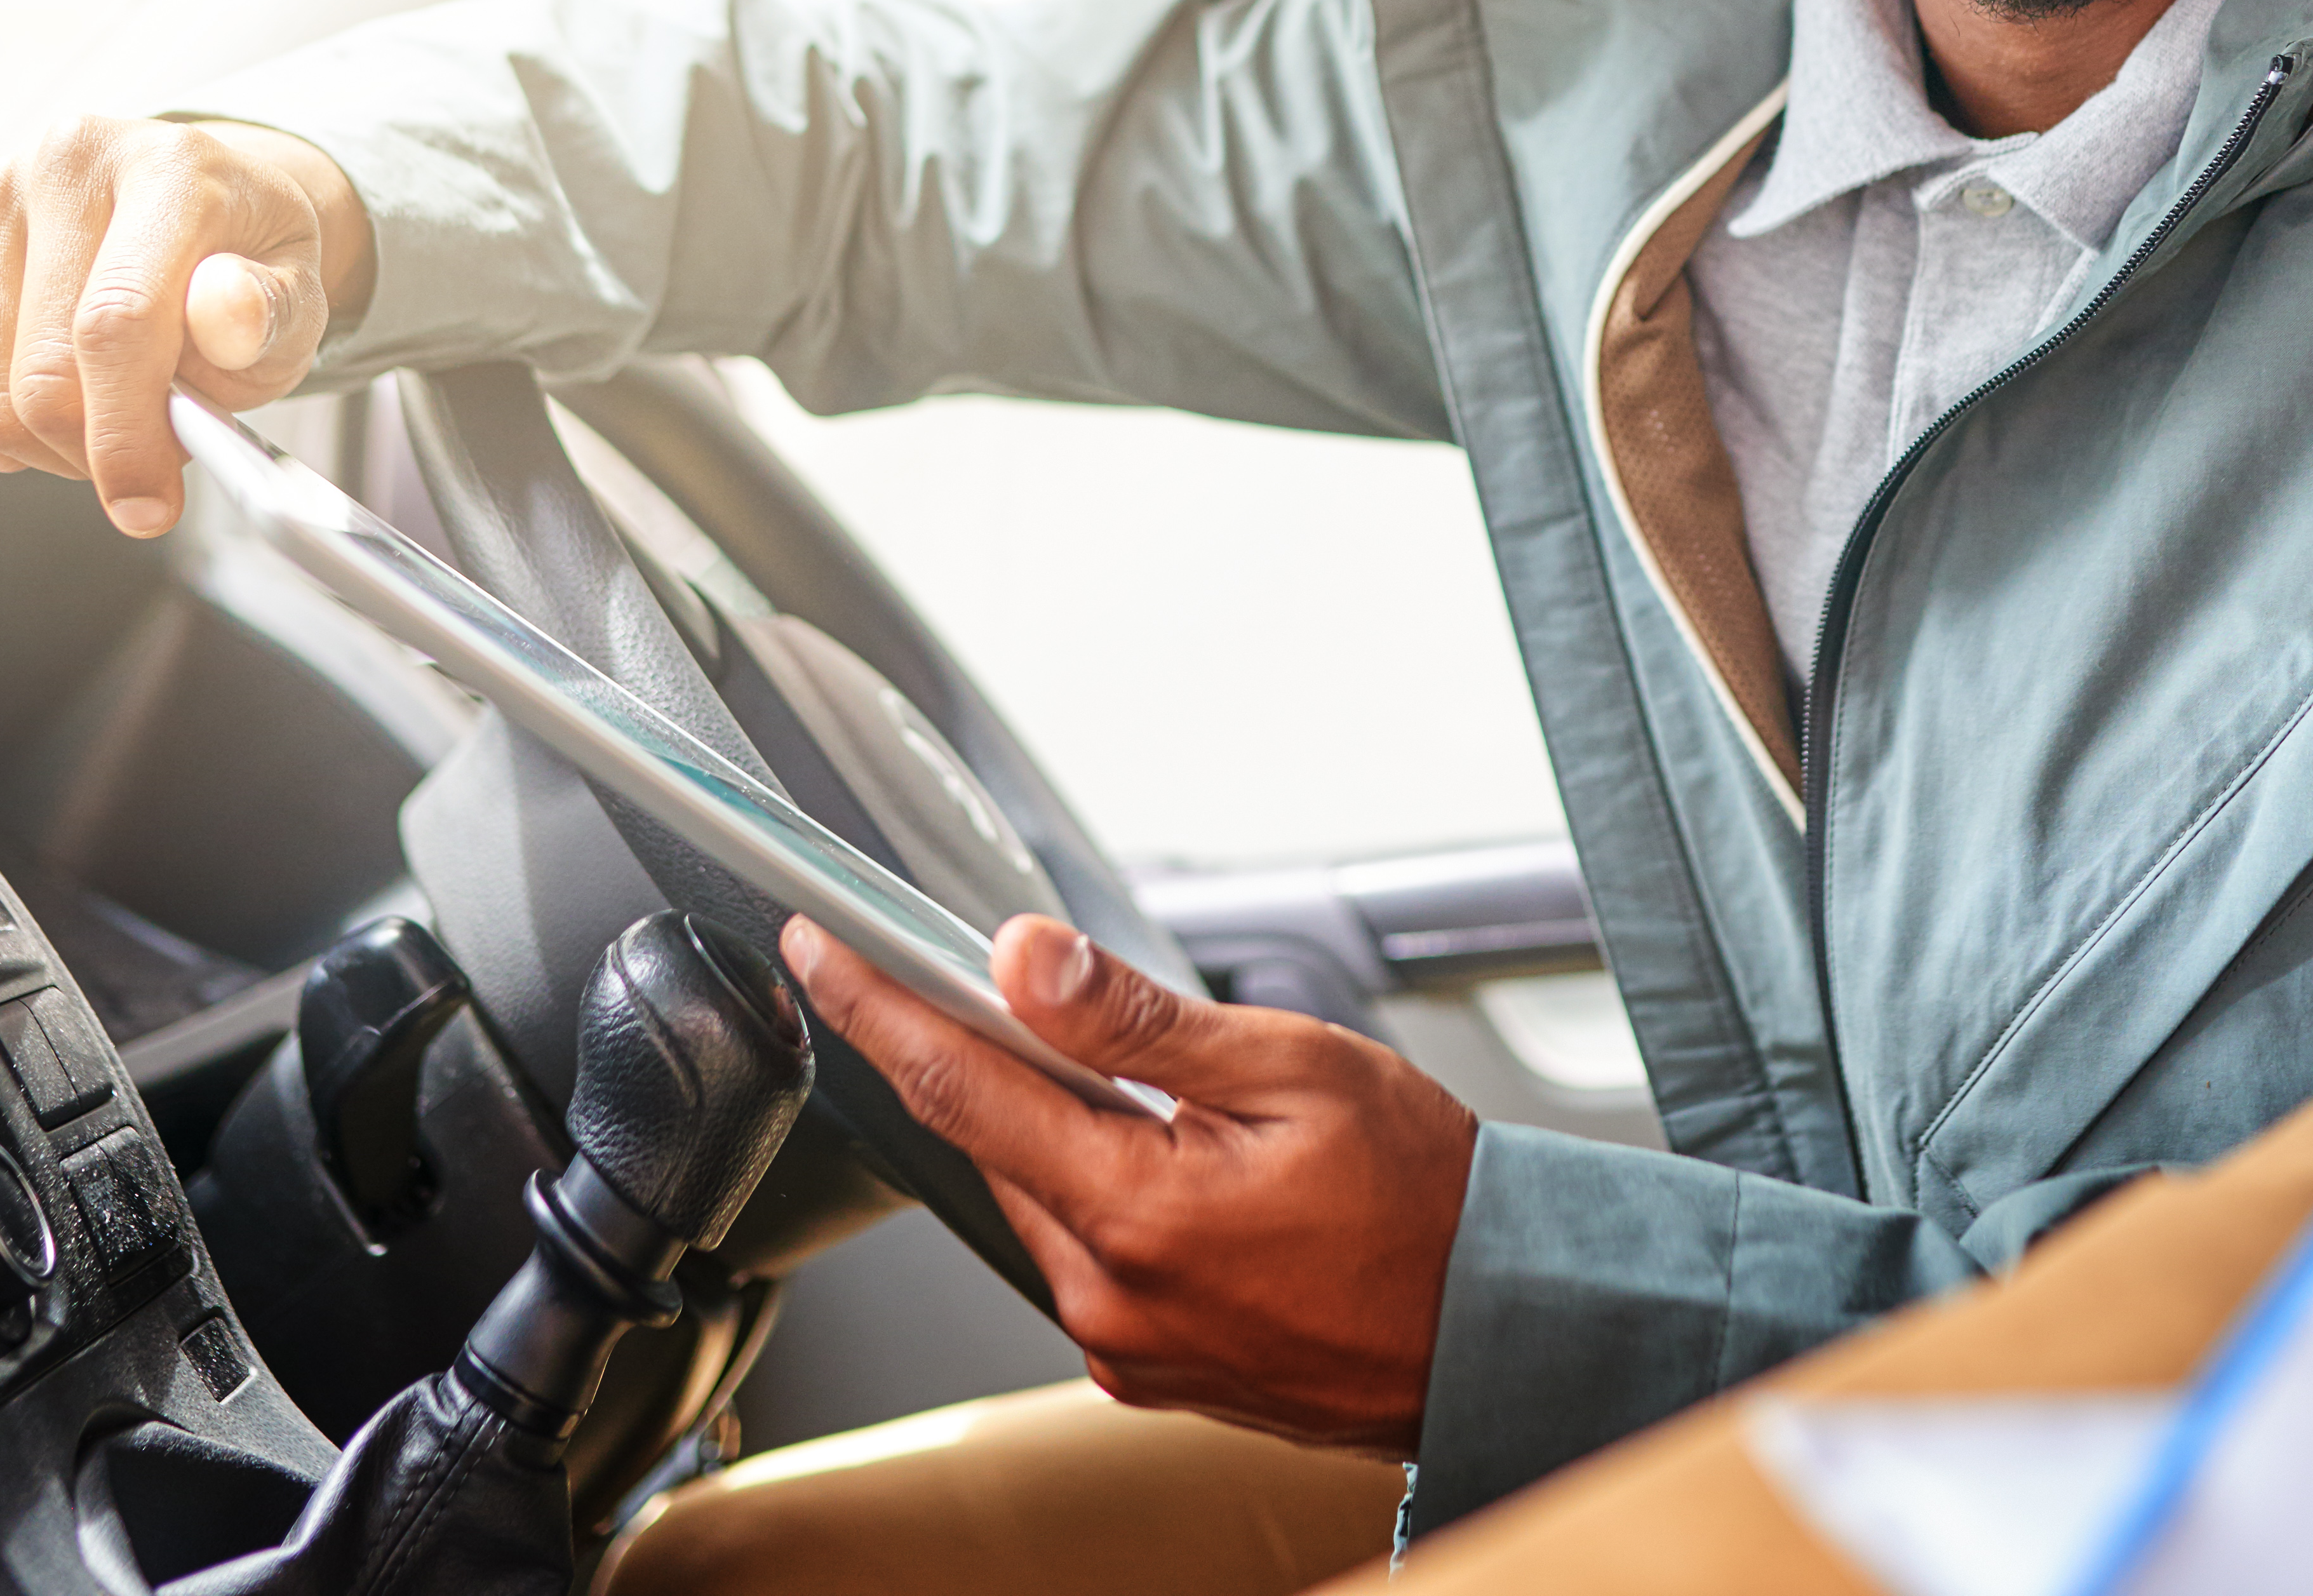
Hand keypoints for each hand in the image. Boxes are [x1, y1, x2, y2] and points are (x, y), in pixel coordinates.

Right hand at [0, 117, 374, 537]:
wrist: (197, 202)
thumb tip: (226, 314)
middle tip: (147, 454)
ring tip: (109, 414)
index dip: (126, 435)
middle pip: (41, 374)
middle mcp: (65, 161)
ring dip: (49, 447)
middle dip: (95, 451)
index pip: (116, 322)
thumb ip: (268, 316)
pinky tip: (47, 406)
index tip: (147, 508)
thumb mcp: (294, 295)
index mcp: (169, 169)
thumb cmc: (242, 261)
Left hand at [783, 913, 1477, 1455]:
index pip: (959, 1087)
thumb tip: (1022, 961)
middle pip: (994, 1143)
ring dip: (1054, 1129)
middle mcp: (1109, 1297)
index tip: (819, 947)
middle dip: (984, 1056)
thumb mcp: (1290, 1064)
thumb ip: (1137, 1018)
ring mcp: (1124, 1342)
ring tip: (1143, 1086)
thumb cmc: (1419, 1198)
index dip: (876, 1005)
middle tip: (1014, 986)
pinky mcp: (1146, 1365)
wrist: (1493, 1321)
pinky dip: (1095, 1191)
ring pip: (1037, 1199)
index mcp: (1135, 1213)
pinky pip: (1082, 1257)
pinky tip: (1165, 1160)